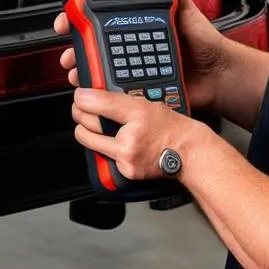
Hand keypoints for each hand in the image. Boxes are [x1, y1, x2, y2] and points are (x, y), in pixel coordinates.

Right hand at [53, 0, 230, 111]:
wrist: (217, 76)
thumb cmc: (205, 45)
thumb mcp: (190, 14)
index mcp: (138, 24)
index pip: (103, 16)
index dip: (82, 16)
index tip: (69, 18)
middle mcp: (131, 44)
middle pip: (93, 43)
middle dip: (75, 46)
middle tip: (69, 51)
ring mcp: (133, 66)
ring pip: (98, 66)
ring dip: (82, 68)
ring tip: (78, 70)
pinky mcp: (138, 86)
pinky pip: (114, 88)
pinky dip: (100, 89)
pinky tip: (95, 87)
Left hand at [70, 86, 208, 180]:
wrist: (188, 154)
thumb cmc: (171, 128)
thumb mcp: (146, 103)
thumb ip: (116, 99)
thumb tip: (88, 96)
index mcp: (136, 116)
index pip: (98, 103)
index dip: (83, 98)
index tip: (79, 96)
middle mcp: (128, 140)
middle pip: (87, 125)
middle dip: (80, 115)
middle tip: (80, 109)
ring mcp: (125, 159)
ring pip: (91, 142)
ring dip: (86, 133)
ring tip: (91, 125)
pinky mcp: (126, 172)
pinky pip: (103, 157)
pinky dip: (103, 149)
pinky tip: (110, 141)